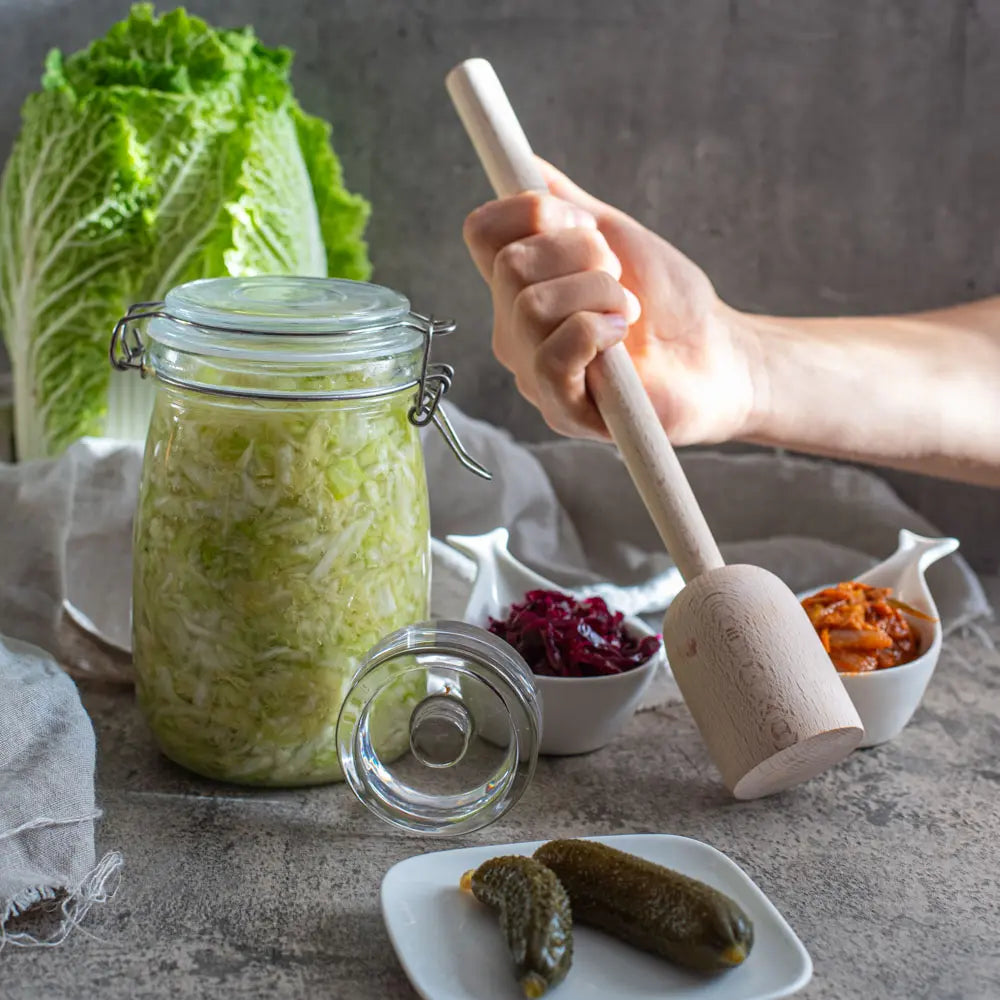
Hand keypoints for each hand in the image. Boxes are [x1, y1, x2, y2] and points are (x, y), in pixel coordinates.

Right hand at [463, 160, 759, 443]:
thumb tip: (527, 163)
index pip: (482, 232)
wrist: (718, 355)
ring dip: (600, 296)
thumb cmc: (670, 302)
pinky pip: (553, 356)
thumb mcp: (617, 237)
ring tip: (627, 314)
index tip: (585, 227)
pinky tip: (621, 340)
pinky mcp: (562, 409)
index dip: (532, 211)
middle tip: (618, 279)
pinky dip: (596, 333)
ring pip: (533, 307)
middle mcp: (515, 330)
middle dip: (583, 255)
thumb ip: (566, 204)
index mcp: (518, 287)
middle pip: (512, 264)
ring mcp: (533, 372)